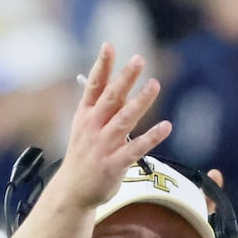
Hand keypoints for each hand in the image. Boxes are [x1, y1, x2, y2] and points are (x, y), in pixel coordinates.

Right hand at [53, 43, 172, 211]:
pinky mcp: (114, 164)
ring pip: (124, 120)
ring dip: (140, 102)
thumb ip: (106, 107)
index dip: (101, 66)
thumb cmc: (83, 155)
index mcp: (85, 115)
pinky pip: (135, 148)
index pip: (93, 86)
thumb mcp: (86, 127)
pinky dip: (151, 137)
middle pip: (110, 98)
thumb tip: (126, 85)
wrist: (72, 191)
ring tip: (154, 84)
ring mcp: (103, 146)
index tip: (108, 46)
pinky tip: (166, 126)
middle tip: (138, 59)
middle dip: (124, 78)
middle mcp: (92, 128)